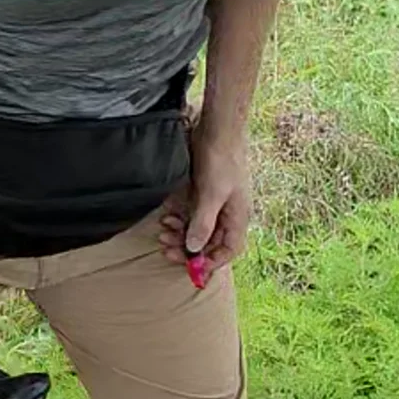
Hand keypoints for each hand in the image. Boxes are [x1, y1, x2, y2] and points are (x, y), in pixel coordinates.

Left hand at [159, 127, 252, 274]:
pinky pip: (190, 213)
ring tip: (162, 231)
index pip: (229, 250)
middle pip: (210, 242)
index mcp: (237, 216)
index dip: (212, 262)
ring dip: (179, 233)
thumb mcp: (212, 195)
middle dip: (188, 248)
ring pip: (197, 229)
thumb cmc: (222, 160)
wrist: (218, 130)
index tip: (191, 268)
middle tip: (166, 249)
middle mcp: (228, 213)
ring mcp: (215, 202)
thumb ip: (203, 223)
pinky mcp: (203, 192)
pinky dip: (178, 217)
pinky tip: (166, 214)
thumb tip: (194, 249)